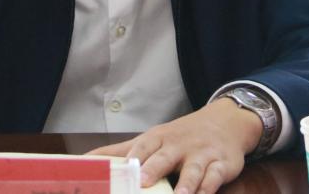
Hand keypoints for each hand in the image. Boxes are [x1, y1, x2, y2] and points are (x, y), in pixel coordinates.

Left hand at [88, 98, 262, 193]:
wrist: (225, 122)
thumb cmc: (180, 137)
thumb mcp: (151, 139)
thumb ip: (119, 152)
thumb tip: (83, 160)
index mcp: (159, 139)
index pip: (143, 146)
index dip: (132, 157)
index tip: (121, 170)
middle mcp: (179, 146)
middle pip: (165, 157)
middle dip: (154, 169)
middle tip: (143, 182)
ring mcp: (202, 155)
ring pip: (193, 170)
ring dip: (186, 183)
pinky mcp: (221, 165)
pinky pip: (215, 177)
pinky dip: (209, 187)